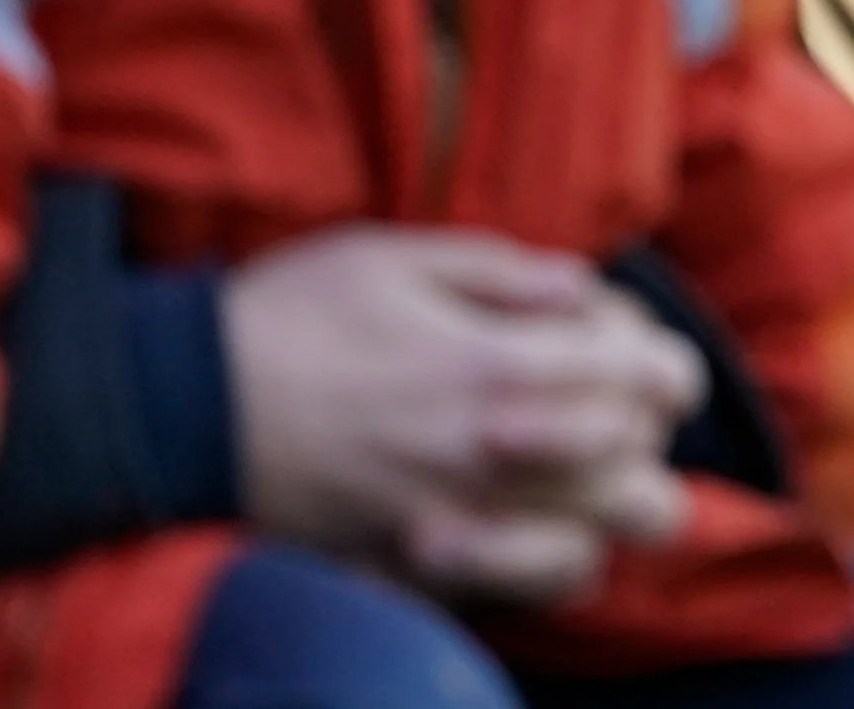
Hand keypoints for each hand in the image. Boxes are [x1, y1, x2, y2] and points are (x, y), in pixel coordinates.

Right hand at [222, 227, 705, 606]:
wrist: (182, 412)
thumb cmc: (289, 318)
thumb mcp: (396, 255)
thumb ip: (505, 274)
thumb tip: (587, 290)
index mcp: (497, 367)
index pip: (647, 383)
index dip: (670, 372)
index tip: (653, 365)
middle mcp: (492, 459)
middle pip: (643, 489)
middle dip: (649, 454)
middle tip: (618, 420)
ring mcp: (455, 528)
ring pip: (593, 558)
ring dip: (604, 520)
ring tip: (582, 481)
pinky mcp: (415, 574)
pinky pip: (516, 597)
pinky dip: (542, 570)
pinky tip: (527, 527)